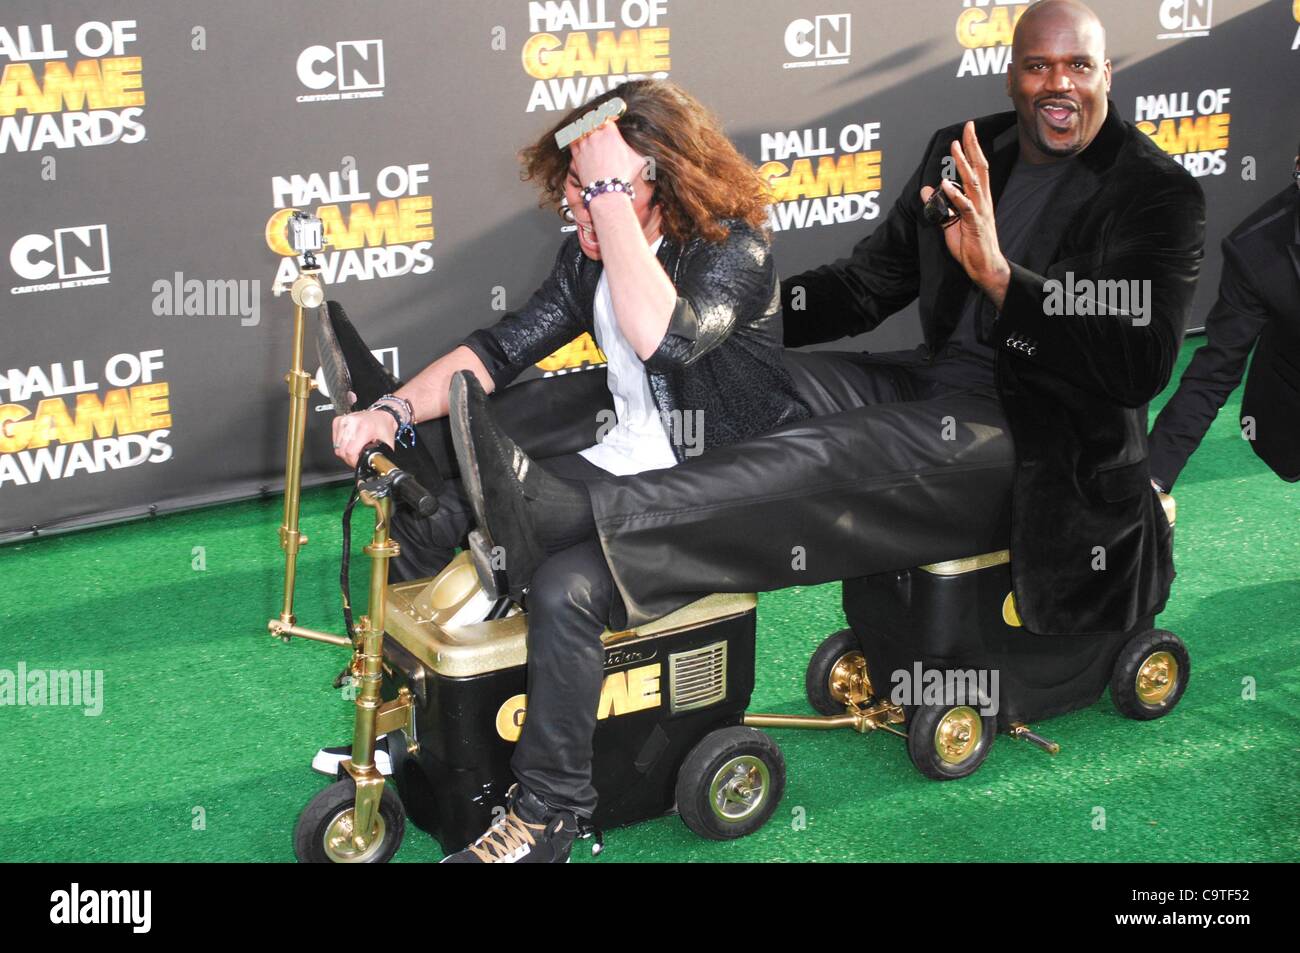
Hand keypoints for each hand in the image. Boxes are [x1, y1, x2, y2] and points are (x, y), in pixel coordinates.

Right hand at [332, 409, 395, 467]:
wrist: (381, 415)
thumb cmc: (384, 427)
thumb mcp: (387, 443)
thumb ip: (381, 456)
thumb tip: (376, 467)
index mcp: (365, 428)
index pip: (350, 452)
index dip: (353, 461)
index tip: (358, 463)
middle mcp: (352, 422)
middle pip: (341, 451)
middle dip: (349, 459)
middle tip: (358, 457)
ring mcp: (343, 421)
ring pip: (336, 447)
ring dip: (345, 452)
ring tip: (355, 449)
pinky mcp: (338, 421)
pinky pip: (334, 440)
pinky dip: (341, 444)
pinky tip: (350, 442)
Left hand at [569, 119, 647, 187]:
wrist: (607, 191)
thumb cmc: (624, 176)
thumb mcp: (639, 159)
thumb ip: (638, 147)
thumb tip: (644, 142)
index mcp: (610, 133)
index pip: (607, 115)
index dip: (608, 114)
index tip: (609, 116)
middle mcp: (595, 136)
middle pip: (591, 119)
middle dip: (594, 118)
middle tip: (596, 119)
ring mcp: (585, 145)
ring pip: (580, 128)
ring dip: (583, 126)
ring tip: (585, 126)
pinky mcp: (577, 155)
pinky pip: (571, 140)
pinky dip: (573, 136)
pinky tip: (575, 136)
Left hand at [919, 121, 1009, 306]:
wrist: (984, 266)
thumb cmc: (970, 245)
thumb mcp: (949, 223)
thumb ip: (939, 206)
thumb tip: (926, 190)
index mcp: (978, 198)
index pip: (977, 168)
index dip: (972, 149)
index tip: (967, 131)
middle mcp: (982, 200)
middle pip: (979, 168)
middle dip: (972, 147)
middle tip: (968, 128)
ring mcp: (980, 211)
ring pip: (973, 183)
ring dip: (963, 165)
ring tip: (955, 148)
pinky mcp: (975, 224)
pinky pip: (965, 207)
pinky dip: (955, 195)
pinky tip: (946, 185)